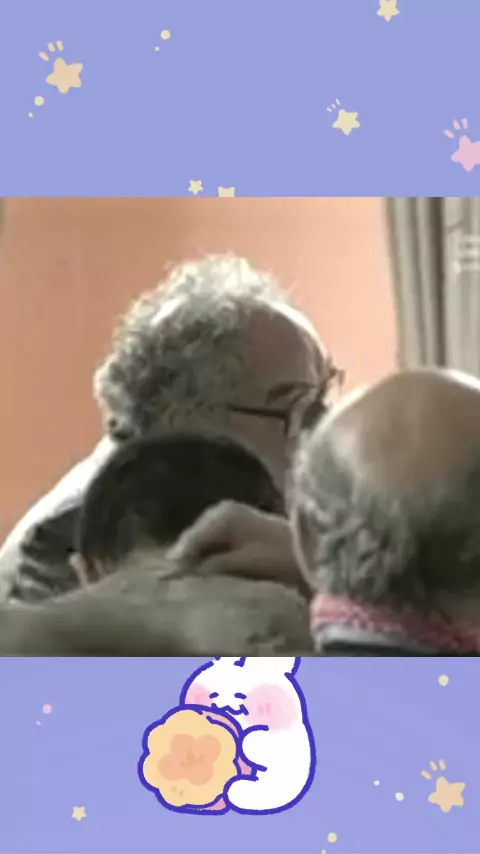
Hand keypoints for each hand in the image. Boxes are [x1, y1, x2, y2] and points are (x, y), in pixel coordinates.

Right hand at [168, 501, 310, 595]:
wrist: (311, 544)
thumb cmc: (279, 555)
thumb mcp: (244, 562)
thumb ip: (213, 565)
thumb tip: (186, 573)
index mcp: (221, 516)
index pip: (189, 541)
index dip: (179, 562)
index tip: (169, 582)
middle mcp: (220, 510)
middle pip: (192, 538)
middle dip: (185, 558)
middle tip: (174, 582)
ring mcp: (227, 514)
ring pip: (201, 539)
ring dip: (195, 556)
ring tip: (187, 578)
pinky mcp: (235, 522)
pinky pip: (211, 539)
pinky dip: (207, 552)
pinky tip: (205, 568)